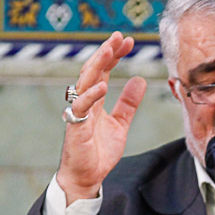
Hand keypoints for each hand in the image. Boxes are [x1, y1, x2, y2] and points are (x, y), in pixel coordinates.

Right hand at [57, 32, 146, 204]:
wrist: (86, 177)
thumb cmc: (99, 152)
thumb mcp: (121, 124)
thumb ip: (128, 103)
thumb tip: (139, 80)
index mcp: (94, 99)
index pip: (103, 70)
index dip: (114, 55)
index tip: (127, 41)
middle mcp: (85, 102)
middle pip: (93, 70)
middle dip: (105, 52)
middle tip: (118, 36)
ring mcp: (79, 113)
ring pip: (85, 82)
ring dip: (97, 65)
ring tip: (109, 50)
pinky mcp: (76, 127)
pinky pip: (81, 107)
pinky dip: (90, 94)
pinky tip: (102, 84)